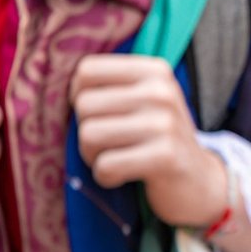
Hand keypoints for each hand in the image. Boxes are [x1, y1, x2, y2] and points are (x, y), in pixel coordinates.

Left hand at [71, 55, 225, 226]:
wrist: (200, 181)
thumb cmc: (158, 138)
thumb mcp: (143, 100)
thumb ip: (109, 85)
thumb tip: (51, 81)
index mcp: (155, 70)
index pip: (87, 70)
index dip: (80, 96)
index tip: (101, 114)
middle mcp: (162, 91)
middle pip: (84, 104)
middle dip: (87, 131)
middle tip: (112, 143)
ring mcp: (165, 123)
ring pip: (89, 135)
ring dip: (93, 156)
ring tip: (117, 158)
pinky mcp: (165, 156)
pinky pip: (106, 166)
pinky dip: (106, 177)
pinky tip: (125, 175)